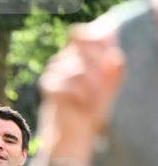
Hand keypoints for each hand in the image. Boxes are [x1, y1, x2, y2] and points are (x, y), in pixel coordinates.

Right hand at [39, 23, 124, 149]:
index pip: (81, 34)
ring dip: (92, 86)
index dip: (94, 39)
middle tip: (105, 86)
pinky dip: (78, 96)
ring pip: (77, 69)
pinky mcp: (48, 86)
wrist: (73, 131)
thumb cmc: (91, 108)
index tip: (109, 53)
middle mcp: (63, 59)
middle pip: (82, 50)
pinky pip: (66, 84)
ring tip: (95, 100)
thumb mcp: (109, 88)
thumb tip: (116, 57)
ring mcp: (53, 71)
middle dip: (99, 68)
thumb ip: (114, 72)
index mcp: (77, 54)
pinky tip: (81, 105)